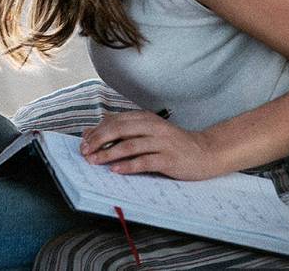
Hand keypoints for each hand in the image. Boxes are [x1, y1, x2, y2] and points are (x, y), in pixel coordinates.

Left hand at [79, 111, 221, 180]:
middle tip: (85, 152)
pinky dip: (128, 166)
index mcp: (146, 118)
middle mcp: (153, 127)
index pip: (115, 121)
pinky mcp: (169, 159)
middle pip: (119, 129)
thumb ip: (124, 130)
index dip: (97, 131)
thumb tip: (94, 130)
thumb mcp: (148, 132)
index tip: (83, 142)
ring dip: (109, 154)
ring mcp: (161, 142)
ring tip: (94, 161)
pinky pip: (145, 161)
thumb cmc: (173, 144)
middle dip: (98, 141)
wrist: (205, 152)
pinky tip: (116, 170)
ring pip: (130, 145)